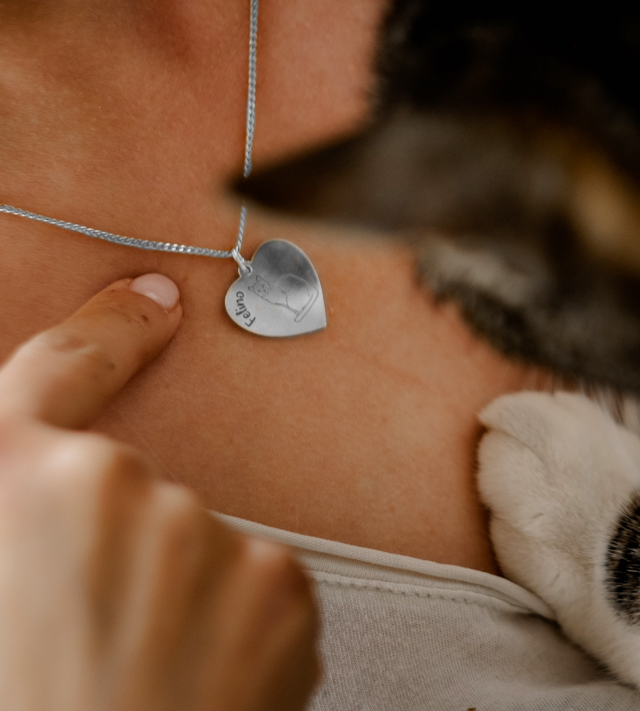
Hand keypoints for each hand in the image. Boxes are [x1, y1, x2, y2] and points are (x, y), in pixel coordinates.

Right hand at [0, 275, 317, 710]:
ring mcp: (207, 532)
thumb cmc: (21, 690)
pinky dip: (234, 632)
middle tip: (86, 653)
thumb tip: (71, 490)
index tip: (154, 301)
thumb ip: (25, 509)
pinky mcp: (279, 585)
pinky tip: (195, 694)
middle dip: (119, 557)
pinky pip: (255, 588)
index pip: (55, 372)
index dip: (106, 331)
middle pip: (133, 493)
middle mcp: (116, 488)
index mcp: (11, 486)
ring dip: (178, 602)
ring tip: (138, 689)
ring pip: (198, 547)